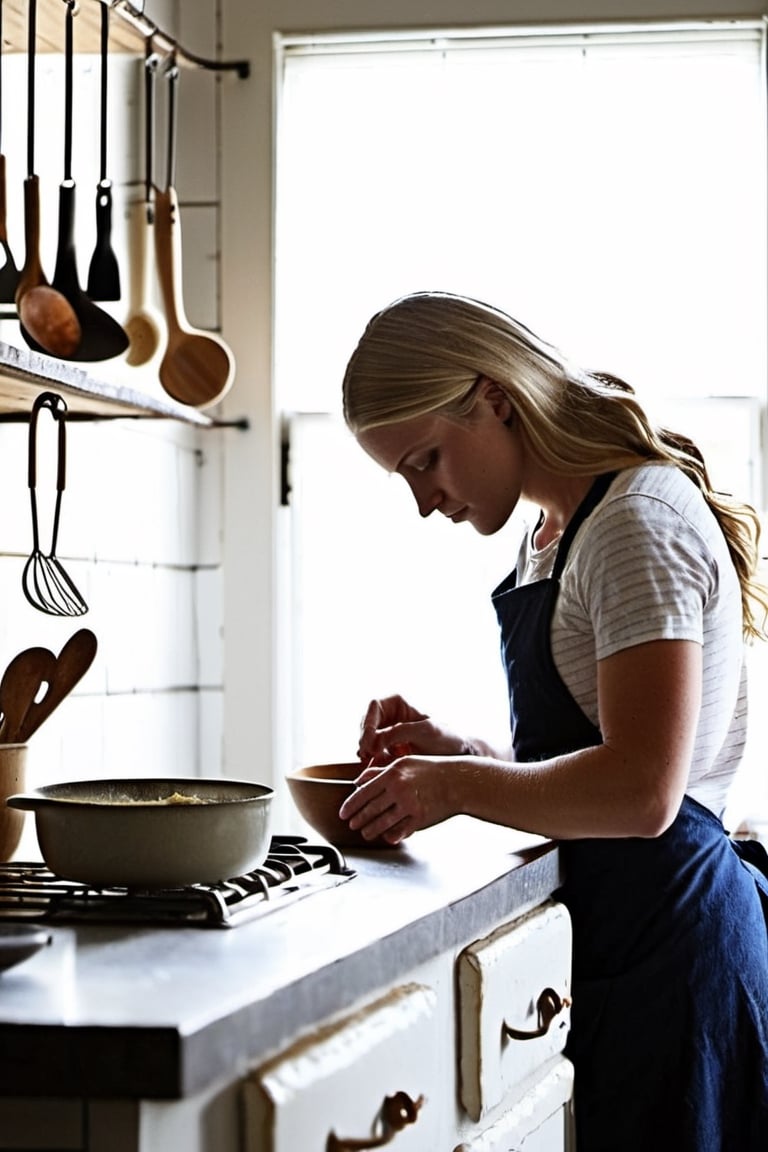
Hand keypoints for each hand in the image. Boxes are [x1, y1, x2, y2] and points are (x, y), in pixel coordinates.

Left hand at [339, 753, 456, 844]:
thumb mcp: (404, 763)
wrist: (457, 781)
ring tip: (366, 833)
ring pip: (382, 823)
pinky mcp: (420, 819)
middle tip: (352, 825)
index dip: (350, 805)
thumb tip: (358, 781)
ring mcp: (410, 806)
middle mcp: (399, 790)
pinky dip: (391, 836)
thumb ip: (379, 772)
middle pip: (370, 810)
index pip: (364, 793)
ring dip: (371, 830)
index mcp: (393, 774)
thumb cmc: (431, 770)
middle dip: (358, 820)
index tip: (343, 813)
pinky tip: (386, 837)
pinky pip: (400, 831)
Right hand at [358, 695, 470, 763]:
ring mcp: (390, 731)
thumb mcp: (424, 732)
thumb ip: (398, 733)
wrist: (459, 755)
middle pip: (367, 722)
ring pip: (369, 738)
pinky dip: (374, 759)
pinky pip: (375, 751)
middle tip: (367, 755)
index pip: (374, 706)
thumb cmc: (447, 737)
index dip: (368, 724)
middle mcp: (392, 714)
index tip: (370, 743)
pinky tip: (376, 766)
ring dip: (367, 750)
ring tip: (371, 762)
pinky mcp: (391, 747)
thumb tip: (374, 741)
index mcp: (399, 702)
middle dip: (365, 739)